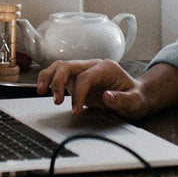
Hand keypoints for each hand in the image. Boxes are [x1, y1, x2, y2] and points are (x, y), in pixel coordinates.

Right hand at [36, 59, 150, 118]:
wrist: (136, 96)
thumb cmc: (136, 98)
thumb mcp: (136, 102)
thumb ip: (123, 99)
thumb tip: (107, 96)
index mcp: (107, 68)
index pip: (86, 77)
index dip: (78, 93)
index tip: (76, 110)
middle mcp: (93, 66)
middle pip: (68, 66)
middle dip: (58, 82)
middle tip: (56, 101)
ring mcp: (84, 71)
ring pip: (60, 66)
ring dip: (49, 77)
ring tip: (40, 91)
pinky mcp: (77, 79)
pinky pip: (59, 74)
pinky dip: (49, 80)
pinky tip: (43, 90)